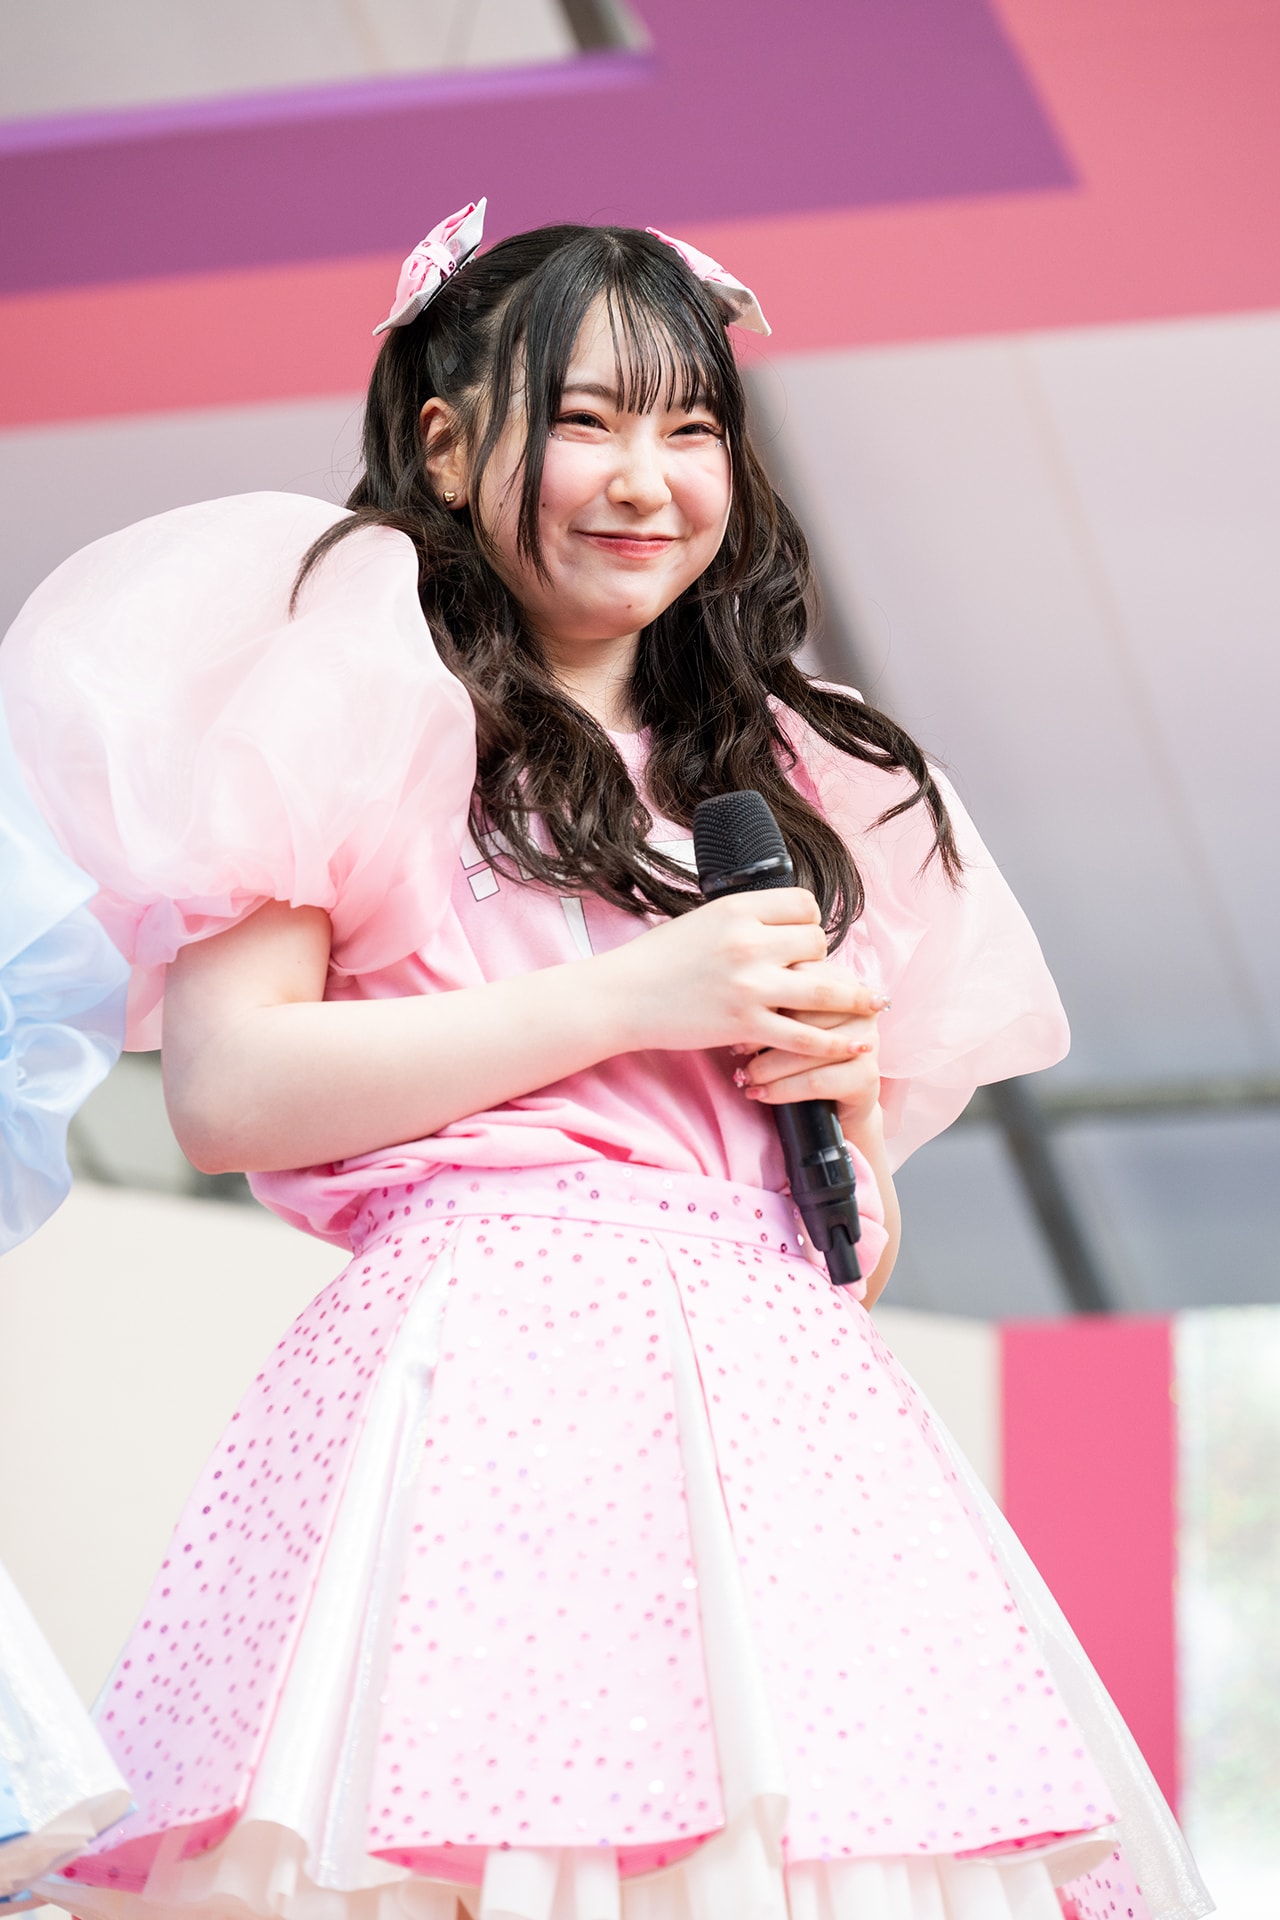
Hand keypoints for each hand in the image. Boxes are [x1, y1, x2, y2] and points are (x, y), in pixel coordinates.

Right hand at [600, 890, 885, 1061]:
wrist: (621, 996)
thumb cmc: (656, 960)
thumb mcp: (702, 921)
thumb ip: (743, 920)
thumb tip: (782, 926)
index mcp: (737, 909)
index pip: (803, 905)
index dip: (810, 921)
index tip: (806, 937)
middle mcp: (749, 942)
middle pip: (817, 942)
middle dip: (821, 957)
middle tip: (815, 973)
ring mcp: (749, 985)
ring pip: (824, 988)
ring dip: (854, 999)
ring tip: (874, 1007)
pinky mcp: (745, 1024)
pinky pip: (803, 1036)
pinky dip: (833, 1044)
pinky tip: (853, 1046)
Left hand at [729, 958, 885, 1131]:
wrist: (832, 1105)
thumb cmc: (801, 1052)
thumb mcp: (788, 1019)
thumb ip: (773, 998)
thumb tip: (731, 998)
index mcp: (842, 981)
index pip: (800, 978)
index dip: (766, 999)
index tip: (737, 1017)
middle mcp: (860, 1009)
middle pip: (803, 1014)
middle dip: (763, 1034)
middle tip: (736, 1049)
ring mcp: (868, 1042)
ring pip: (806, 1050)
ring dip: (767, 1067)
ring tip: (744, 1076)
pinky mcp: (866, 1077)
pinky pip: (815, 1081)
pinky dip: (781, 1090)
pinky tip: (760, 1094)